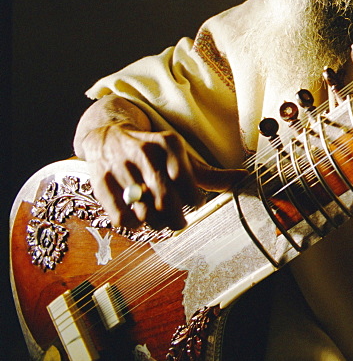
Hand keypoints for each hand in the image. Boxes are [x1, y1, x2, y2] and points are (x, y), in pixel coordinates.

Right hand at [76, 96, 244, 229]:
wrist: (109, 135)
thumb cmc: (154, 152)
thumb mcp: (182, 157)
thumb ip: (212, 174)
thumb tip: (244, 179)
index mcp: (169, 143)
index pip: (187, 180)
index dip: (194, 200)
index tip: (194, 204)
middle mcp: (144, 151)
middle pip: (166, 198)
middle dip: (176, 218)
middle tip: (178, 222)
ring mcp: (120, 165)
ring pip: (144, 209)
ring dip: (155, 223)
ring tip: (159, 221)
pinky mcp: (100, 181)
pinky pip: (121, 215)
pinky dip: (133, 224)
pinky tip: (138, 218)